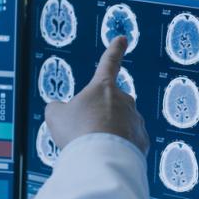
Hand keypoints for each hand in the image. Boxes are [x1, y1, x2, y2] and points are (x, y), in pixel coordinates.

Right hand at [45, 36, 149, 154]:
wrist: (100, 159)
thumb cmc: (78, 132)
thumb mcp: (56, 116)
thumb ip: (58, 108)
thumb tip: (60, 110)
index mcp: (103, 87)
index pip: (109, 62)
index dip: (115, 50)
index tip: (123, 39)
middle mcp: (124, 100)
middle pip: (110, 105)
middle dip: (99, 117)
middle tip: (84, 133)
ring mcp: (136, 120)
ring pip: (120, 125)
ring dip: (108, 134)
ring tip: (94, 148)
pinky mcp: (142, 140)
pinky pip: (129, 143)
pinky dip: (118, 149)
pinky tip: (106, 156)